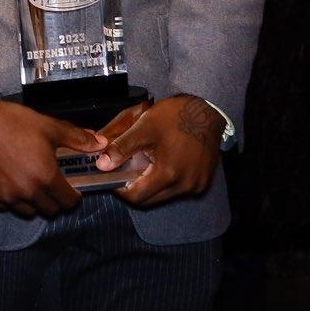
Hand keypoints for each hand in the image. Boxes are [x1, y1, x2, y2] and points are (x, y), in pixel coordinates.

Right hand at [0, 96, 105, 218]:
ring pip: (28, 212)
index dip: (73, 196)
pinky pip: (5, 206)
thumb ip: (76, 138)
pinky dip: (10, 199)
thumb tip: (100, 143)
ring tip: (29, 184)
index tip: (70, 188)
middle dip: (54, 200)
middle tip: (50, 184)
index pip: (69, 202)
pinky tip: (8, 181)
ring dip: (33, 202)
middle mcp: (27, 192)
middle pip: (50, 211)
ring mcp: (6, 196)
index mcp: (46, 176)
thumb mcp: (48, 126)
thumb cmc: (12, 121)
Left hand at [95, 94, 223, 206]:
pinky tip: (162, 162)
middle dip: (135, 187)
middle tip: (126, 168)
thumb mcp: (143, 127)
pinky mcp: (202, 182)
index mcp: (169, 174)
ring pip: (163, 195)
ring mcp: (195, 186)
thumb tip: (101, 165)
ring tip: (145, 162)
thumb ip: (121, 147)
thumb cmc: (175, 116)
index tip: (113, 175)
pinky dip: (165, 181)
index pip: (136, 197)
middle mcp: (184, 186)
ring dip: (150, 184)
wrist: (207, 111)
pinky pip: (177, 189)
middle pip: (149, 199)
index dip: (120, 189)